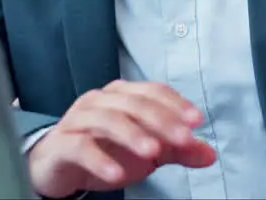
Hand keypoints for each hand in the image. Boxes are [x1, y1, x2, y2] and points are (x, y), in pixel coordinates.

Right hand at [27, 80, 216, 197]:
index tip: (196, 120)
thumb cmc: (103, 149)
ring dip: (133, 135)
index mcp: (121, 96)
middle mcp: (99, 101)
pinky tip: (117, 175)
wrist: (57, 165)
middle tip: (183, 138)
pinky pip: (80, 146)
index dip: (176, 103)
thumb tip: (208, 154)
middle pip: (133, 102)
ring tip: (153, 153)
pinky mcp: (61, 144)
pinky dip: (99, 160)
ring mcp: (78, 120)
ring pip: (107, 119)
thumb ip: (176, 149)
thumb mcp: (145, 150)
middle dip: (162, 120)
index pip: (152, 91)